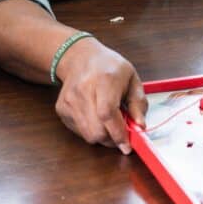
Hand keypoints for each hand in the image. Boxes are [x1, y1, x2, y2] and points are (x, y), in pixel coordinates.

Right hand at [54, 37, 147, 153]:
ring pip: (87, 135)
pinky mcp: (62, 108)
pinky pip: (79, 131)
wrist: (80, 57)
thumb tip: (140, 126)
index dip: (118, 133)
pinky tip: (95, 117)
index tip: (127, 146)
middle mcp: (83, 90)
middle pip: (96, 130)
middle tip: (120, 133)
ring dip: (102, 136)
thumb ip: (138, 103)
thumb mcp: (132, 79)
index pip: (107, 113)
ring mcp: (69, 100)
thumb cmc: (110, 68)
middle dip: (111, 139)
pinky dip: (91, 130)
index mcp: (104, 79)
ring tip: (108, 122)